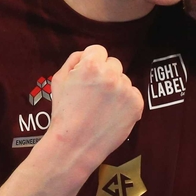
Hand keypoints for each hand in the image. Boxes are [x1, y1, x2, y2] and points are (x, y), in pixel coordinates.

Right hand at [49, 44, 143, 165]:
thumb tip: (87, 54)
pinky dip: (125, 102)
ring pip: (124, 80)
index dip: (91, 63)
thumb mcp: (58, 80)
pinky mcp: (136, 104)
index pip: (99, 51)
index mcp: (91, 65)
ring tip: (101, 108)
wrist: (74, 145)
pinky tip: (112, 113)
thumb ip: (74, 61)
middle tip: (94, 94)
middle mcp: (111, 75)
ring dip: (116, 89)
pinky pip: (133, 95)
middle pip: (114, 64)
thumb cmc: (64, 113)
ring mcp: (125, 90)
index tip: (89, 76)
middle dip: (105, 75)